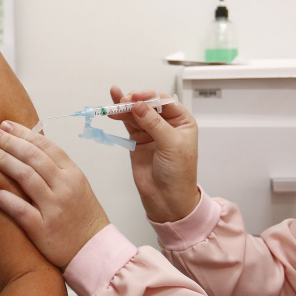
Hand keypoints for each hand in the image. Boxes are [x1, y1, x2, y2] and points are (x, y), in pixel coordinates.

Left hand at [0, 121, 109, 269]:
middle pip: (33, 157)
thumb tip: (30, 149)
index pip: (46, 146)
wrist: (94, 251)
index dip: (24, 133)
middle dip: (10, 142)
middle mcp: (64, 187)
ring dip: (4, 161)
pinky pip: (21, 210)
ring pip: (26, 177)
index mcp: (72, 174)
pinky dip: (5, 199)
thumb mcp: (77, 186)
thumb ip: (56, 169)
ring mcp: (54, 208)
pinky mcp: (44, 229)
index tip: (6, 125)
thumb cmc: (82, 218)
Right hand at [109, 86, 200, 223]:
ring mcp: (150, 130)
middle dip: (135, 101)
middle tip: (124, 101)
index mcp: (182, 121)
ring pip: (136, 112)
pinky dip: (120, 115)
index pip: (165, 101)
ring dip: (124, 106)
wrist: (167, 199)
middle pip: (148, 104)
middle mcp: (166, 123)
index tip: (136, 97)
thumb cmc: (179, 174)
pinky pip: (128, 122)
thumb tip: (138, 106)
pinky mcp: (137, 139)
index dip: (149, 97)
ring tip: (114, 104)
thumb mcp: (171, 145)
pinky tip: (112, 107)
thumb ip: (154, 123)